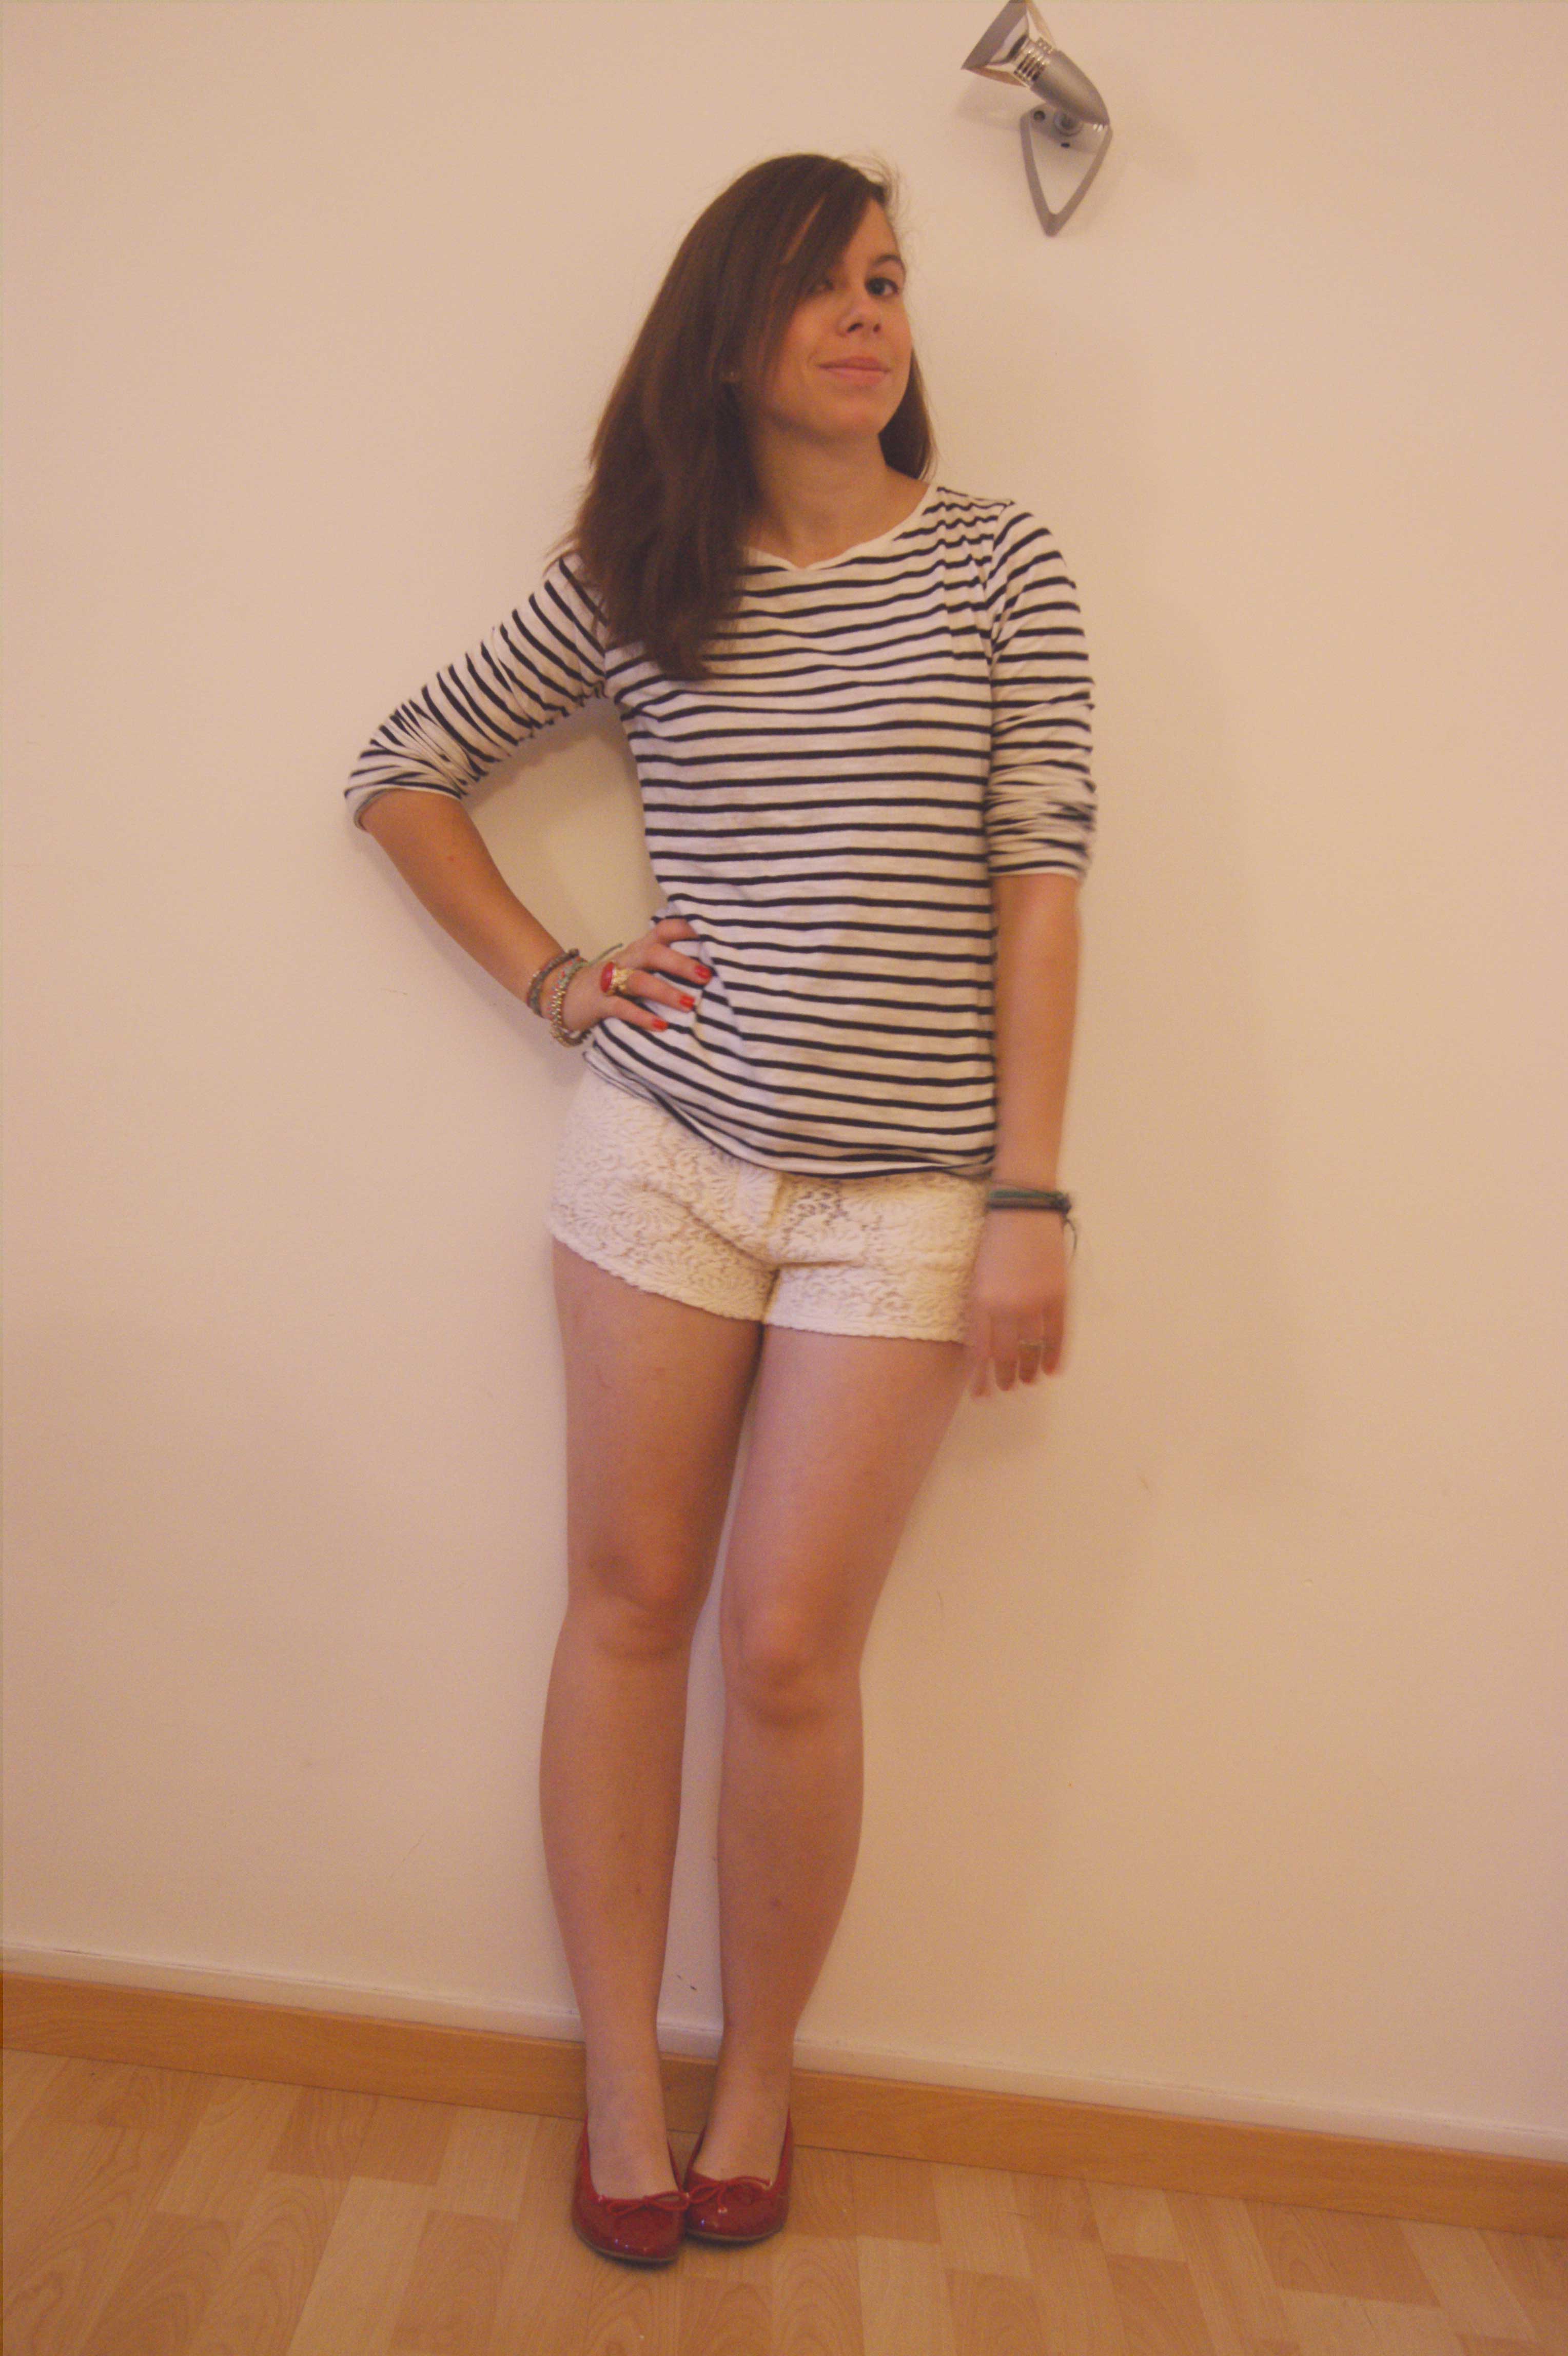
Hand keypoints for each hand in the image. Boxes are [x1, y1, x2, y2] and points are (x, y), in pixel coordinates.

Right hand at [559, 913, 711, 1036]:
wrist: (564, 994)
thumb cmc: (613, 982)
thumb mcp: (638, 967)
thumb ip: (665, 963)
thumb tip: (710, 968)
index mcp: (640, 949)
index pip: (664, 930)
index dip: (687, 929)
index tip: (714, 933)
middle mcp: (627, 960)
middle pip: (654, 953)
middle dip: (680, 963)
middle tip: (706, 975)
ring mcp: (610, 981)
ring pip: (638, 980)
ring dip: (665, 992)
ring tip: (689, 1004)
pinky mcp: (599, 1003)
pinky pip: (620, 1008)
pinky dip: (640, 1017)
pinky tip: (660, 1026)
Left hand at [963, 1211, 1068, 1397]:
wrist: (1022, 1209)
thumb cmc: (992, 1241)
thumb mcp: (975, 1276)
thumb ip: (977, 1310)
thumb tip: (981, 1345)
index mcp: (980, 1301)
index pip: (980, 1351)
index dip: (980, 1378)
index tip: (980, 1395)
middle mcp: (1006, 1306)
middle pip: (1007, 1355)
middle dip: (1005, 1377)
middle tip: (1006, 1389)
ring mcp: (1034, 1301)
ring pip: (1032, 1349)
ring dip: (1030, 1370)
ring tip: (1027, 1383)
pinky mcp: (1058, 1294)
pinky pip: (1058, 1334)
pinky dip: (1055, 1355)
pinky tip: (1052, 1370)